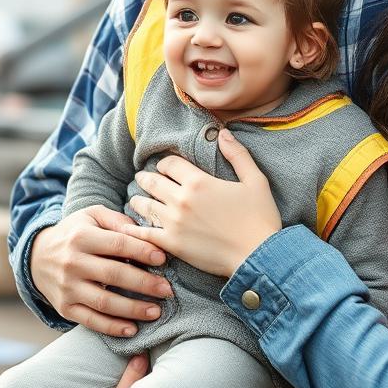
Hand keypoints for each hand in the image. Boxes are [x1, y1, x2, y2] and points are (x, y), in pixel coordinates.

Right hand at [28, 206, 172, 335]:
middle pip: (114, 275)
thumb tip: (146, 233)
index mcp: (82, 237)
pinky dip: (112, 327)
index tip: (163, 259)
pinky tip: (132, 329)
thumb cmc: (75, 232)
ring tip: (156, 311)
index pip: (118, 244)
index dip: (142, 252)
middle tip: (167, 290)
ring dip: (132, 309)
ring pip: (103, 302)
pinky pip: (90, 321)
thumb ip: (119, 221)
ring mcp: (67, 288)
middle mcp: (72, 264)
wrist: (37, 256)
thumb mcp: (93, 216)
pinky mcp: (64, 308)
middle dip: (144, 284)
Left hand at [127, 129, 282, 281]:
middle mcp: (181, 200)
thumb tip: (223, 133)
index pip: (170, 164)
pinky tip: (128, 228)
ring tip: (135, 198)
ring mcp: (174, 223)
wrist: (256, 254)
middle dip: (146, 178)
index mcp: (199, 181)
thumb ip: (238, 154)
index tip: (163, 166)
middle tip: (141, 177)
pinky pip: (145, 234)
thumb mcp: (255, 179)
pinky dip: (134, 230)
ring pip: (145, 207)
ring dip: (138, 200)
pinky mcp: (171, 245)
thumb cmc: (259, 217)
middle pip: (154, 183)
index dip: (165, 163)